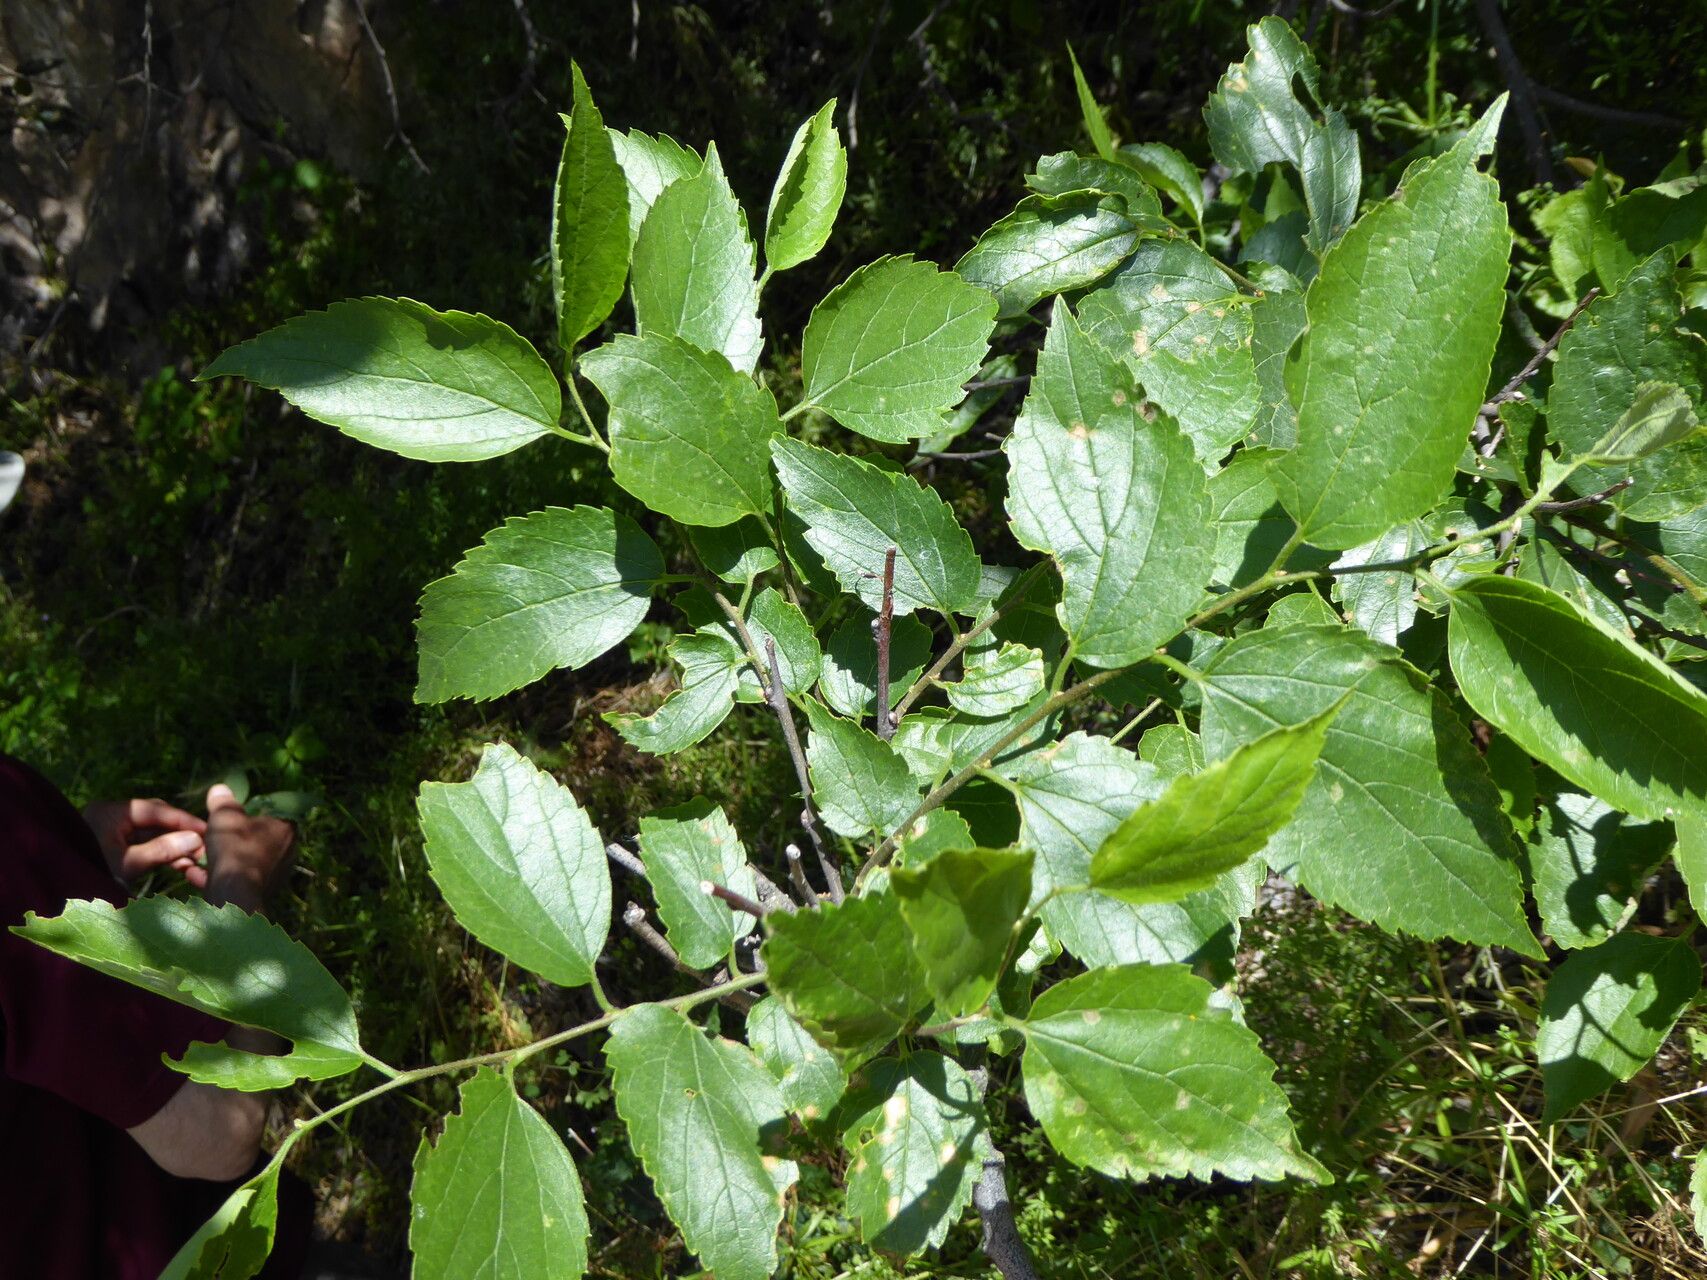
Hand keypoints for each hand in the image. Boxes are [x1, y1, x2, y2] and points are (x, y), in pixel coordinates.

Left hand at [82, 798, 208, 887]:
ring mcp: (113, 831)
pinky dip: (161, 853)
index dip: (183, 820)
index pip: (155, 809)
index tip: (208, 830)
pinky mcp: (115, 846)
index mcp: (110, 812)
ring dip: (173, 845)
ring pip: (152, 833)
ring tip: (195, 859)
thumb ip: (162, 850)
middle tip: (205, 846)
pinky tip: (180, 863)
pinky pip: (144, 844)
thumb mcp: (128, 864)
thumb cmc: (90, 876)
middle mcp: (112, 816)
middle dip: (180, 832)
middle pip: (155, 818)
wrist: (59, 896)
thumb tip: (196, 840)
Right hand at [202, 783, 295, 908]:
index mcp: (286, 828)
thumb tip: (220, 788)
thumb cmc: (233, 849)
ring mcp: (278, 873)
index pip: (271, 813)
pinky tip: (198, 876)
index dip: (247, 813)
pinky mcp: (264, 892)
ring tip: (199, 859)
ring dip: (222, 859)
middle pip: (256, 838)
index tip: (228, 817)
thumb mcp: (224, 818)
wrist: (234, 896)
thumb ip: (223, 803)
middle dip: (231, 839)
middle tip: (210, 838)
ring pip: (245, 860)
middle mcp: (288, 850)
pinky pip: (240, 879)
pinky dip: (220, 877)